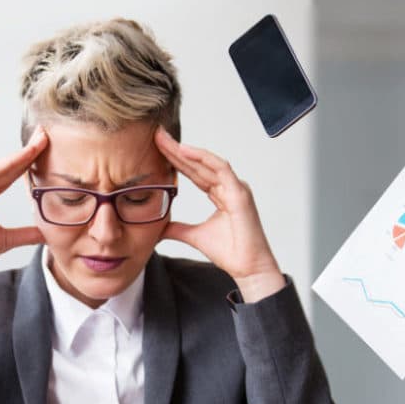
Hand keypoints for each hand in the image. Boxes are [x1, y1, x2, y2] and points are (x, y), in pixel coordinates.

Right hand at [0, 128, 48, 301]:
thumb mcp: (5, 240)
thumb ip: (25, 234)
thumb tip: (45, 233)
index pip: (8, 175)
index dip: (25, 161)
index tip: (43, 147)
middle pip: (5, 166)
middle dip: (26, 151)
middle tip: (44, 134)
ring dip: (20, 155)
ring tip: (40, 141)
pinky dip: (7, 166)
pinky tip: (24, 156)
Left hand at [154, 127, 286, 301]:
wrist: (247, 267)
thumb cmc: (230, 252)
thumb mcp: (194, 236)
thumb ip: (177, 228)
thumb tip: (159, 228)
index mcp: (220, 194)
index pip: (194, 172)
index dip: (176, 160)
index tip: (157, 149)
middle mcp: (228, 187)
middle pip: (198, 164)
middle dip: (176, 150)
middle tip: (157, 135)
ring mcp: (235, 188)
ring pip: (207, 162)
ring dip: (186, 150)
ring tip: (166, 140)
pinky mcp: (240, 192)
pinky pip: (221, 168)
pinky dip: (203, 158)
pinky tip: (185, 151)